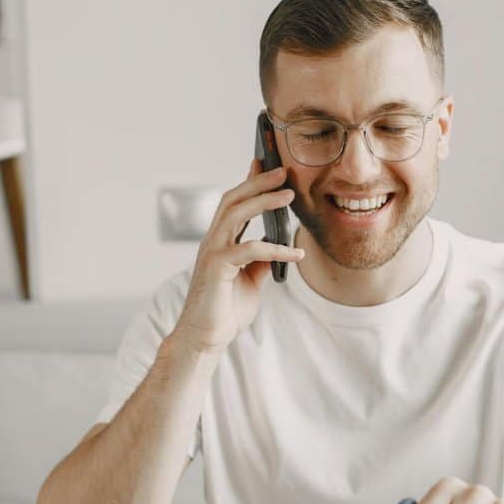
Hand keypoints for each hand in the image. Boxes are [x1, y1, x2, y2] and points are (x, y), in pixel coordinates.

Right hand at [171, 159, 303, 354]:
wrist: (207, 338)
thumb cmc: (225, 310)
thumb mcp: (251, 281)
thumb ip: (261, 262)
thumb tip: (278, 246)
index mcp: (220, 242)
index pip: (234, 204)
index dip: (250, 182)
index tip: (266, 164)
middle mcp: (213, 241)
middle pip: (233, 199)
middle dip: (257, 182)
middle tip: (282, 170)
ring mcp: (212, 252)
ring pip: (236, 214)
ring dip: (263, 201)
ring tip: (289, 195)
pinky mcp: (216, 268)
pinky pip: (250, 250)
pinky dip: (275, 249)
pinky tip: (296, 255)